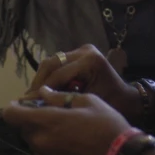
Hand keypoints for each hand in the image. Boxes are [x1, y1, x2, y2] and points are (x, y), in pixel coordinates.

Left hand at [4, 87, 131, 154]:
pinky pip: (40, 151)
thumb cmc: (105, 123)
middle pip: (22, 127)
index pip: (11, 115)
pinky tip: (66, 139)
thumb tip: (43, 93)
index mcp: (47, 121)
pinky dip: (47, 143)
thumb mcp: (86, 100)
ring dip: (39, 130)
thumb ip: (60, 97)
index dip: (13, 107)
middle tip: (50, 111)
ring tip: (61, 125)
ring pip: (32, 139)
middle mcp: (40, 141)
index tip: (23, 102)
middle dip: (31, 117)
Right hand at [25, 44, 142, 125]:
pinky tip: (44, 91)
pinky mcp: (81, 53)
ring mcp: (83, 50)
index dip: (41, 90)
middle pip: (52, 62)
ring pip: (53, 61)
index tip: (27, 103)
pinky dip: (51, 76)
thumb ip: (63, 99)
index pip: (58, 74)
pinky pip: (60, 63)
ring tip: (33, 96)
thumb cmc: (111, 104)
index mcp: (89, 60)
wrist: (128, 99)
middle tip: (27, 99)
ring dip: (42, 78)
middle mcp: (85, 50)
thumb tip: (35, 103)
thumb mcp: (86, 102)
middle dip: (39, 81)